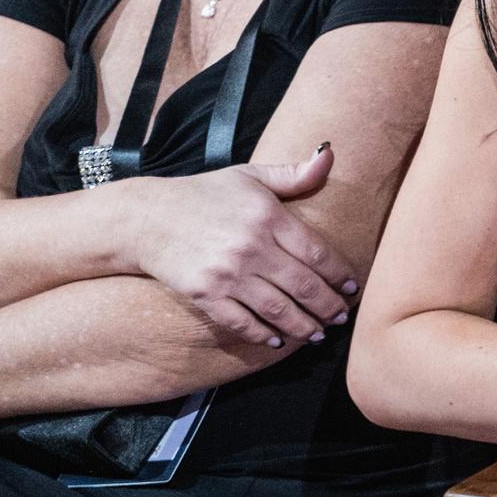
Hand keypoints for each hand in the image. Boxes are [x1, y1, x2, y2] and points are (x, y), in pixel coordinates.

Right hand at [125, 144, 360, 346]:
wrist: (144, 217)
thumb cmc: (203, 195)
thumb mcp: (249, 176)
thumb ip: (292, 174)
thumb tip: (330, 154)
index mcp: (268, 216)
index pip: (318, 253)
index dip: (340, 275)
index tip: (352, 288)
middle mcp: (251, 247)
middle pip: (304, 286)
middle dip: (328, 306)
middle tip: (341, 317)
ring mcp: (227, 273)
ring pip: (280, 310)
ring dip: (305, 327)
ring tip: (319, 334)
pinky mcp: (205, 294)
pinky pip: (243, 322)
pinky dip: (264, 335)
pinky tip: (279, 341)